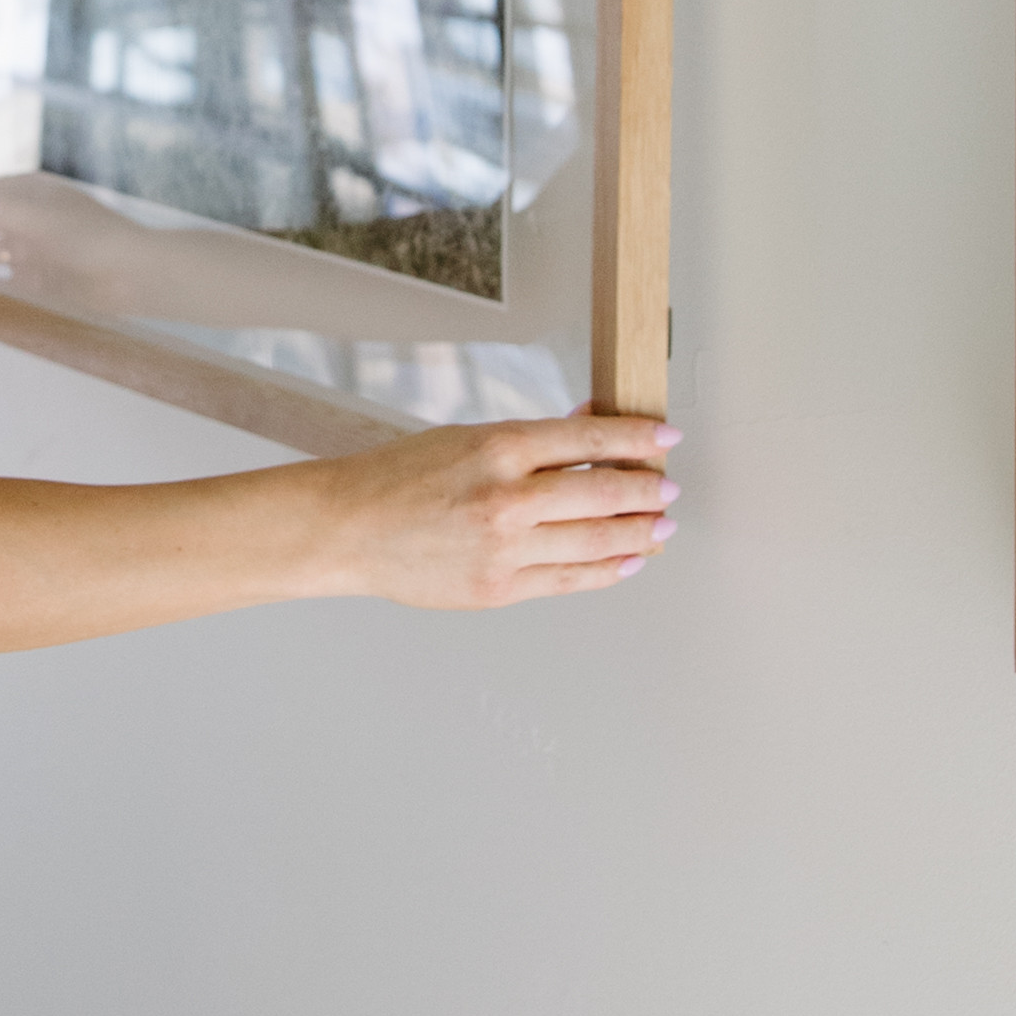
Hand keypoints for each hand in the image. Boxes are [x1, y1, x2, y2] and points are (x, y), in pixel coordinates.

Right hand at [316, 408, 677, 608]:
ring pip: (596, 540)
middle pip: (604, 491)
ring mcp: (504, 548)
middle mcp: (507, 498)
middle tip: (669, 488)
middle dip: (648, 490)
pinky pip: (570, 580)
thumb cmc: (398, 478)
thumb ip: (531, 441)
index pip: (590, 438)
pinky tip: (628, 560)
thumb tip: (588, 427)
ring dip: (639, 532)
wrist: (346, 529)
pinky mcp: (499, 589)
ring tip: (660, 526)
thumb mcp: (465, 438)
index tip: (666, 438)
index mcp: (498, 447)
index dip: (638, 437)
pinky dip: (607, 570)